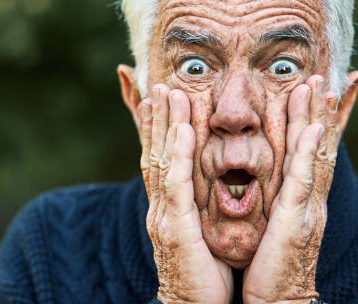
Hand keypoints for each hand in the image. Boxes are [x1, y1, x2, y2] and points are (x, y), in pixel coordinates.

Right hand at [139, 84, 233, 303]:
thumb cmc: (202, 273)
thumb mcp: (198, 233)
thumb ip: (196, 206)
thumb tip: (201, 186)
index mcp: (168, 207)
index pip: (161, 160)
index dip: (158, 129)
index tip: (160, 100)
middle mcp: (160, 206)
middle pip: (155, 153)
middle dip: (157, 118)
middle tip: (160, 85)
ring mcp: (164, 215)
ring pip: (162, 161)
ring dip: (165, 125)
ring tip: (168, 93)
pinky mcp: (175, 227)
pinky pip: (176, 184)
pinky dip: (178, 154)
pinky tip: (183, 130)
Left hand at [242, 75, 339, 303]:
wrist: (276, 300)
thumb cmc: (268, 263)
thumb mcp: (270, 223)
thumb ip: (271, 197)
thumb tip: (261, 177)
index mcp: (297, 197)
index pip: (306, 152)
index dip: (311, 122)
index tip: (313, 90)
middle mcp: (307, 198)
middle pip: (315, 147)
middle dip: (317, 111)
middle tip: (318, 77)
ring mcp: (306, 207)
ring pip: (313, 155)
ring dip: (317, 120)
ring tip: (318, 87)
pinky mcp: (297, 220)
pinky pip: (303, 181)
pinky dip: (309, 154)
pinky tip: (314, 130)